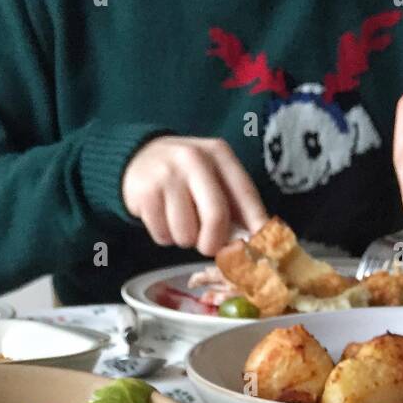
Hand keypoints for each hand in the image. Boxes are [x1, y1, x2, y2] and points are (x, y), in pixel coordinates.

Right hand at [122, 136, 266, 255]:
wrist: (140, 158)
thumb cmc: (187, 177)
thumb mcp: (213, 178)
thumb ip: (235, 206)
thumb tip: (257, 243)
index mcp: (219, 154)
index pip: (245, 193)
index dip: (256, 224)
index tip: (263, 247)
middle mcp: (194, 158)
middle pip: (216, 217)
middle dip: (214, 243)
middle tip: (207, 246)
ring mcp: (167, 174)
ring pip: (186, 234)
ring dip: (185, 240)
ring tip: (179, 221)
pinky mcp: (146, 193)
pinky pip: (163, 236)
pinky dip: (165, 237)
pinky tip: (162, 218)